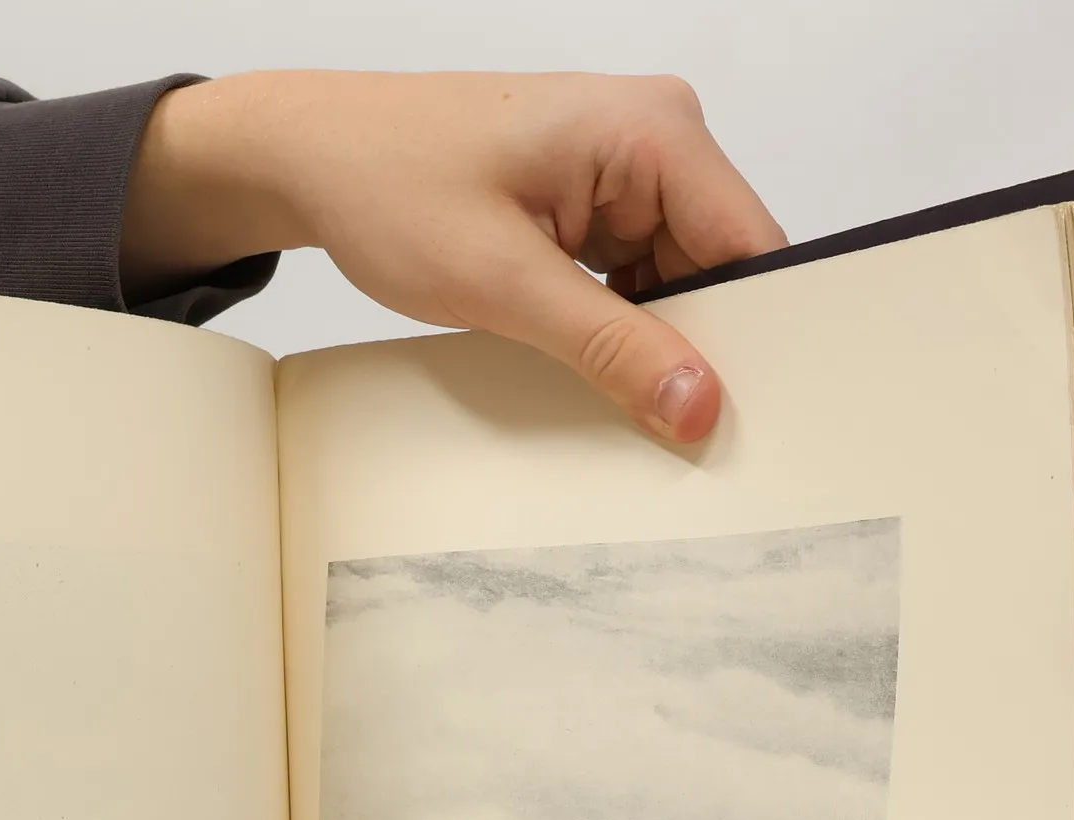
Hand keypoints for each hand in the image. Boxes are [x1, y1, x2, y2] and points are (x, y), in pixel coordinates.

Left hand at [122, 71, 787, 442]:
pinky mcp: (596, 201)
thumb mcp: (504, 285)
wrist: (316, 157)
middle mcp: (657, 136)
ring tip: (622, 399)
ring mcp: (627, 169)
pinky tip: (597, 369)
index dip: (757, 338)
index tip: (743, 420)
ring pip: (682, 282)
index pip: (753, 247)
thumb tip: (696, 405)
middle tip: (677, 434)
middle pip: (723, 268)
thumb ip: (610, 348)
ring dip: (656, 344)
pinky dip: (622, 328)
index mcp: (654, 131)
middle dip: (702, 347)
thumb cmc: (390, 187)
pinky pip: (639, 277)